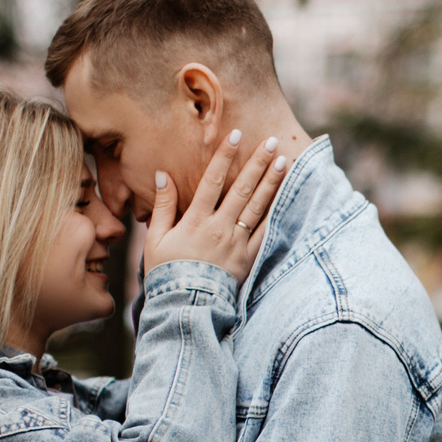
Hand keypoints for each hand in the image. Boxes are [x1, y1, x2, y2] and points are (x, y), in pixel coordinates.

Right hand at [145, 131, 288, 283]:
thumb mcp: (156, 238)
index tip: (236, 135)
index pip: (212, 180)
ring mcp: (237, 243)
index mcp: (195, 221)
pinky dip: (275, 212)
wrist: (187, 306)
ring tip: (284, 161)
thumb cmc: (167, 272)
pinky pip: (265, 231)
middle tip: (272, 141)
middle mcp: (219, 228)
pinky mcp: (249, 258)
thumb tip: (162, 175)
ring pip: (258, 207)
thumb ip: (163, 206)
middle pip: (242, 189)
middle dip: (257, 163)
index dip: (225, 156)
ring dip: (272, 182)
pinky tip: (284, 196)